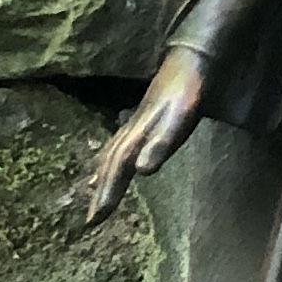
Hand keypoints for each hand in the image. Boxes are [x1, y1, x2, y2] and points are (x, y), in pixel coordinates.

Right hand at [78, 46, 206, 224]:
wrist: (191, 59)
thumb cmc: (189, 91)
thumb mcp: (179, 118)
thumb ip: (161, 143)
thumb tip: (142, 171)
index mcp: (137, 134)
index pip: (118, 169)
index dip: (107, 194)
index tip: (94, 221)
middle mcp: (130, 131)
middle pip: (111, 165)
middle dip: (102, 193)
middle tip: (90, 221)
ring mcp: (135, 124)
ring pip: (112, 154)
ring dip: (103, 176)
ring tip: (93, 194)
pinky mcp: (143, 119)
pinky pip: (119, 144)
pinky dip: (111, 158)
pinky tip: (110, 162)